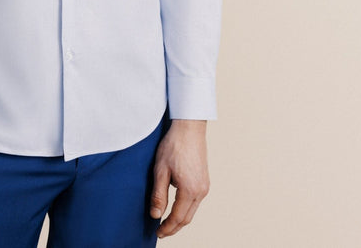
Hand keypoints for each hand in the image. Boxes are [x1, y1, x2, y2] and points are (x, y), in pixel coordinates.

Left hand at [150, 119, 209, 238]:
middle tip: (161, 231)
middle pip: (187, 218)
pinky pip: (195, 201)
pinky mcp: (204, 180)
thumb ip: (158, 195)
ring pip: (192, 210)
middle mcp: (201, 191)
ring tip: (167, 222)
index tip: (158, 232)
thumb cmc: (174, 146)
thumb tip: (156, 215)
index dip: (167, 227)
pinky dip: (186, 208)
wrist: (188, 128)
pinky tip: (177, 207)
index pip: (178, 217)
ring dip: (180, 219)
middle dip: (174, 227)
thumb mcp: (160, 170)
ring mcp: (204, 186)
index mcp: (190, 190)